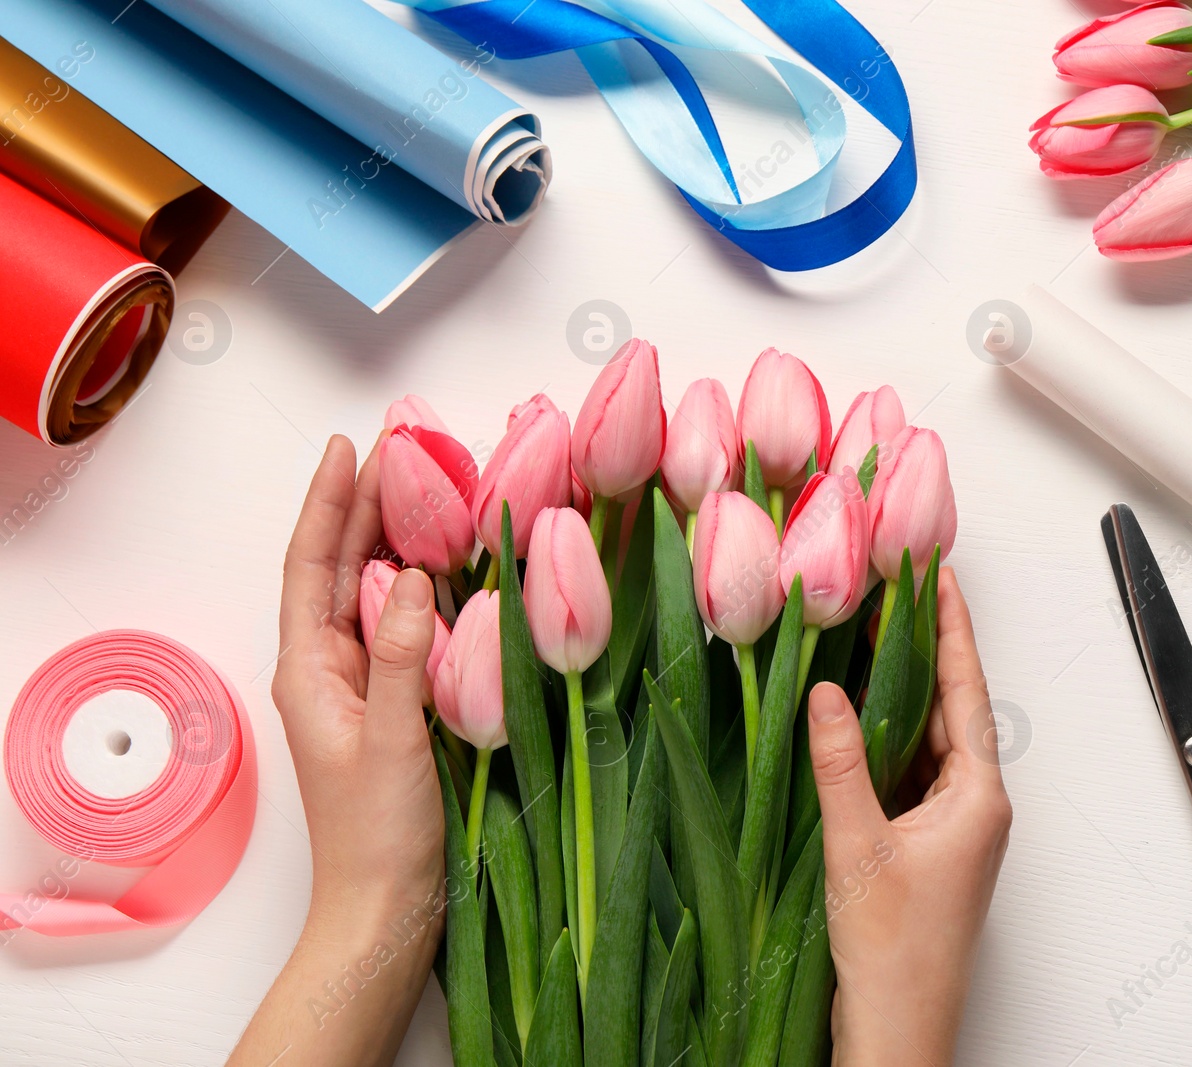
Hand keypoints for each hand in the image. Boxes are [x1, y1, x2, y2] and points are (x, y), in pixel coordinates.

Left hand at [230, 436, 444, 1066]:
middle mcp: (329, 668)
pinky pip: (405, 627)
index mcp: (309, 670)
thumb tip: (408, 576)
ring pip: (373, 592)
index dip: (328, 503)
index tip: (349, 448)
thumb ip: (399, 654)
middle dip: (365, 505)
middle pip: (339, 567)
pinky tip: (452, 566)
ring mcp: (363, 685)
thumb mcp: (391, 737)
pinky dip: (425, 587)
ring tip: (425, 486)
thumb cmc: (376, 834)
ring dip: (395, 538)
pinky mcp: (397, 703)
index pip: (311, 565)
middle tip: (402, 447)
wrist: (386, 907)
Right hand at [807, 568, 1011, 1066]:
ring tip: (871, 640)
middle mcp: (975, 808)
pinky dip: (885, 742)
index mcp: (978, 799)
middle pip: (950, 711)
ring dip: (901, 696)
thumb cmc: (894, 955)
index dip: (951, 630)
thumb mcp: (858, 845)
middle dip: (923, 652)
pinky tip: (855, 721)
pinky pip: (909, 775)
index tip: (941, 579)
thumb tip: (827, 695)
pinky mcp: (927, 849)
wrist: (898, 1029)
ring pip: (927, 743)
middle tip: (898, 594)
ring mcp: (953, 829)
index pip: (965, 692)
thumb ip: (839, 764)